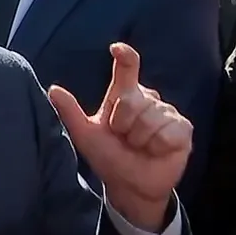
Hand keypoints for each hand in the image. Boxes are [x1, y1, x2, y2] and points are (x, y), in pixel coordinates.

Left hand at [48, 43, 192, 230]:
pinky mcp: (183, 129)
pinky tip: (156, 151)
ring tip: (140, 146)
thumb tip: (53, 89)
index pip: (127, 69)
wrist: (129, 185)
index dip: (125, 57)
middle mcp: (148, 99)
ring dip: (139, 139)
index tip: (117, 49)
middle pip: (133, 101)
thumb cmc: (109, 157)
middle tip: (124, 139)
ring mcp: (167, 113)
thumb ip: (71, 112)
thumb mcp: (87, 135)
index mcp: (124, 96)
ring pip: (150, 118)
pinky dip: (157, 146)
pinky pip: (167, 132)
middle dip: (123, 125)